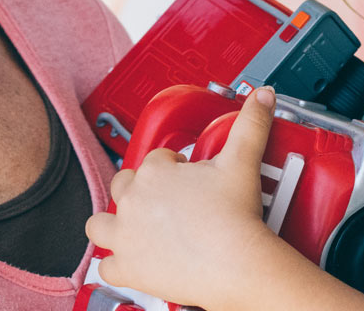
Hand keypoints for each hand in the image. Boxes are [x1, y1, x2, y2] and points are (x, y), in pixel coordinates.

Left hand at [86, 86, 276, 310]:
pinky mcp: (128, 268)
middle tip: (166, 202)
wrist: (238, 264)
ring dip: (112, 224)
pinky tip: (132, 263)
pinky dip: (116, 266)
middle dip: (141, 190)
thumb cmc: (236, 218)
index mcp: (155, 171)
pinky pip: (107, 267)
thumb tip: (262, 95)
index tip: (187, 178)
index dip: (172, 167)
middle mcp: (133, 199)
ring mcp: (126, 234)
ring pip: (100, 224)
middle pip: (125, 185)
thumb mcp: (242, 161)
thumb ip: (251, 123)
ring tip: (134, 227)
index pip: (155, 159)